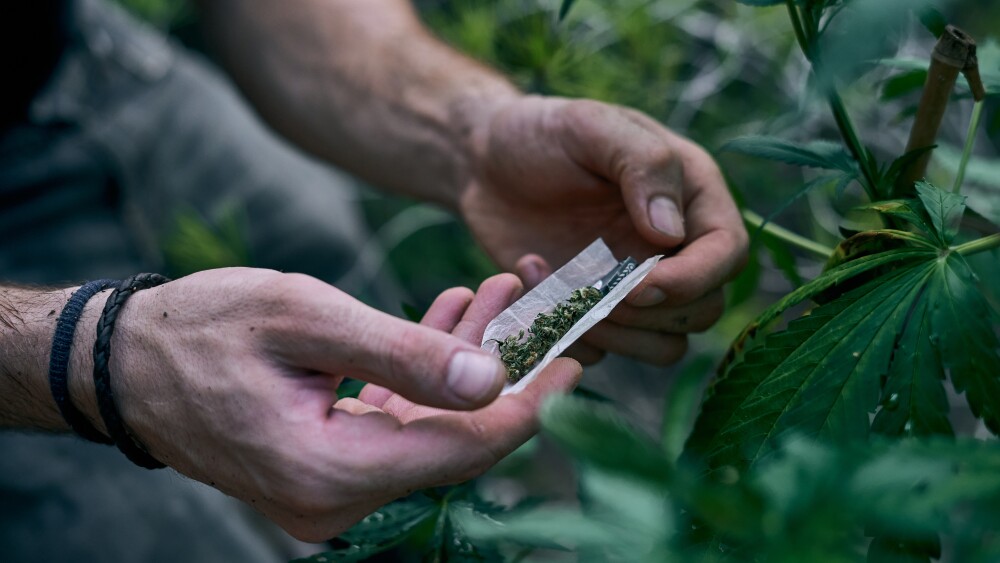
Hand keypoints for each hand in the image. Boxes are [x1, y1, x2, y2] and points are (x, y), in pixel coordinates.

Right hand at [95, 268, 579, 540]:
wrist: (125, 362)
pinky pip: (398, 424)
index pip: (463, 449)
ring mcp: (331, 491)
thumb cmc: (202, 329)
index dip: (529, 404)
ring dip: (465, 363)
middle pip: (454, 441)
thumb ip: (402, 353)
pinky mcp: (328, 469)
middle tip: (538, 302)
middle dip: (502, 370)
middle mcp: (335, 499)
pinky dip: (426, 376)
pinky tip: (450, 320)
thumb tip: (492, 383)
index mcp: (330, 471)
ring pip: (431, 428)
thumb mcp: (305, 317)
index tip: (577, 356)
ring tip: (497, 292)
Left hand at [460, 96, 747, 364]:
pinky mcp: (595, 311)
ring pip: (661, 345)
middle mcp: (674, 247)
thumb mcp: (591, 126)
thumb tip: (673, 233)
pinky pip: (604, 351)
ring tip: (555, 286)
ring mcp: (636, 285)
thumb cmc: (542, 133)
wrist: (483, 162)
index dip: (694, 279)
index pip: (726, 253)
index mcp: (690, 196)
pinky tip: (531, 278)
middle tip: (591, 287)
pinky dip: (568, 334)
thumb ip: (642, 165)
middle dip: (650, 312)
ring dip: (613, 332)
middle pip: (702, 310)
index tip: (643, 284)